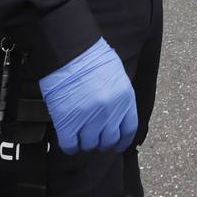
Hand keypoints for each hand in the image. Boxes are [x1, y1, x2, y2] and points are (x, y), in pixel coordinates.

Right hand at [38, 39, 137, 154]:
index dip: (123, 141)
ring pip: (90, 145)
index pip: (129, 130)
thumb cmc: (92, 57)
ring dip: (85, 144)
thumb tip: (115, 117)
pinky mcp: (68, 121)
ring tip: (80, 136)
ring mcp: (89, 117)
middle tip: (95, 139)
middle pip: (109, 140)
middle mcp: (110, 111)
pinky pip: (70, 145)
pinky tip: (69, 140)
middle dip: (102, 143)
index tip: (118, 145)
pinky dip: (70, 146)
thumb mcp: (117, 76)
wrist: (70, 51)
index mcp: (125, 98)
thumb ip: (119, 98)